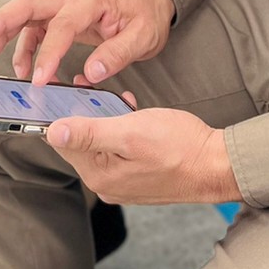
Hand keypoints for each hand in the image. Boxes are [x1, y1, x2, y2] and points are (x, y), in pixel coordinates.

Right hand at [0, 0, 175, 86]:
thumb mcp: (143, 36)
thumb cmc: (146, 15)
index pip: (64, 24)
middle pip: (30, 3)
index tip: (37, 81)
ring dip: (4, 31)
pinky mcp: (61, 12)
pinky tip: (21, 66)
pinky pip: (36, 25)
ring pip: (26, 12)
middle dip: (2, 21)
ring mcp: (64, 0)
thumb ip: (118, 54)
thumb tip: (92, 73)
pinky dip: (24, 44)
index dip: (48, 53)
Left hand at [47, 107, 239, 206]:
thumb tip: (52, 133)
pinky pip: (116, 147)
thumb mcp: (130, 131)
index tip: (59, 88)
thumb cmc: (178, 146)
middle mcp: (107, 182)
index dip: (59, 112)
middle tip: (86, 86)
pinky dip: (119, 127)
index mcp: (99, 174)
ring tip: (112, 97)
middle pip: (80, 142)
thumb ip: (90, 133)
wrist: (216, 165)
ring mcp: (122, 180)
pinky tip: (129, 111)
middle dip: (82, 112)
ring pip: (99, 142)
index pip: (63, 142)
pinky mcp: (136, 173)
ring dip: (102, 117)